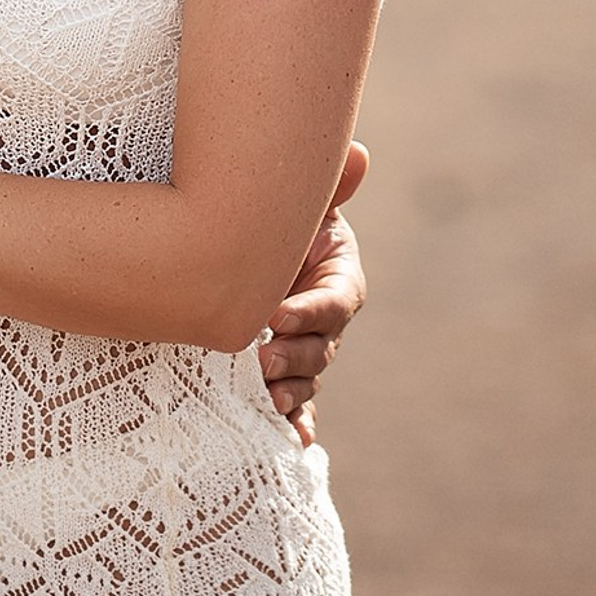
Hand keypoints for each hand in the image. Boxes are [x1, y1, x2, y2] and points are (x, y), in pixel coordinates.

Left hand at [259, 141, 367, 443]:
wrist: (234, 244)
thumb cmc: (270, 217)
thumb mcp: (297, 201)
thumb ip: (328, 184)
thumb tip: (361, 153)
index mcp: (339, 279)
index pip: (334, 303)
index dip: (309, 312)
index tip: (276, 314)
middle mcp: (326, 321)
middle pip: (322, 349)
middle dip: (293, 357)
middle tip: (260, 357)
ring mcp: (307, 351)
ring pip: (307, 381)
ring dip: (290, 393)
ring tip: (266, 398)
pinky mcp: (284, 373)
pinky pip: (298, 409)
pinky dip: (299, 427)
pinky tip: (295, 442)